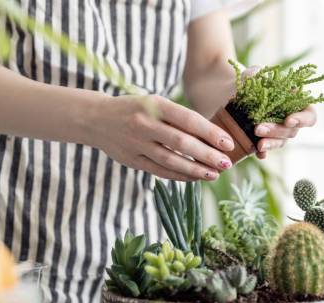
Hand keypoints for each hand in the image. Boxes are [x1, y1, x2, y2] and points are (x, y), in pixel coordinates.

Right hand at [89, 94, 234, 180]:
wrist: (95, 118)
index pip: (189, 120)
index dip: (211, 133)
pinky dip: (179, 176)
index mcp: (154, 105)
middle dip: (207, 155)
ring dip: (195, 170)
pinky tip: (195, 178)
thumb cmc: (136, 109)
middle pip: (182, 143)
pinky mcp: (131, 160)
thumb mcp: (155, 104)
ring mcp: (136, 143)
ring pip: (171, 160)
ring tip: (214, 174)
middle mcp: (144, 123)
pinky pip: (160, 171)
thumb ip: (179, 118)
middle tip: (226, 163)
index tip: (229, 143)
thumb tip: (214, 137)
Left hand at [240, 66, 316, 158]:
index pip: (309, 115)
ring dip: (270, 143)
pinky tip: (257, 153)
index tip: (288, 120)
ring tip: (258, 144)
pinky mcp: (264, 140)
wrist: (232, 94)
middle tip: (258, 129)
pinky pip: (267, 150)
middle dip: (276, 131)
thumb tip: (259, 74)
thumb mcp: (254, 74)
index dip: (302, 120)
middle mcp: (290, 120)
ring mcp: (278, 132)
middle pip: (292, 131)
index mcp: (296, 103)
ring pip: (280, 142)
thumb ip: (258, 73)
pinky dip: (263, 152)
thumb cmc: (250, 81)